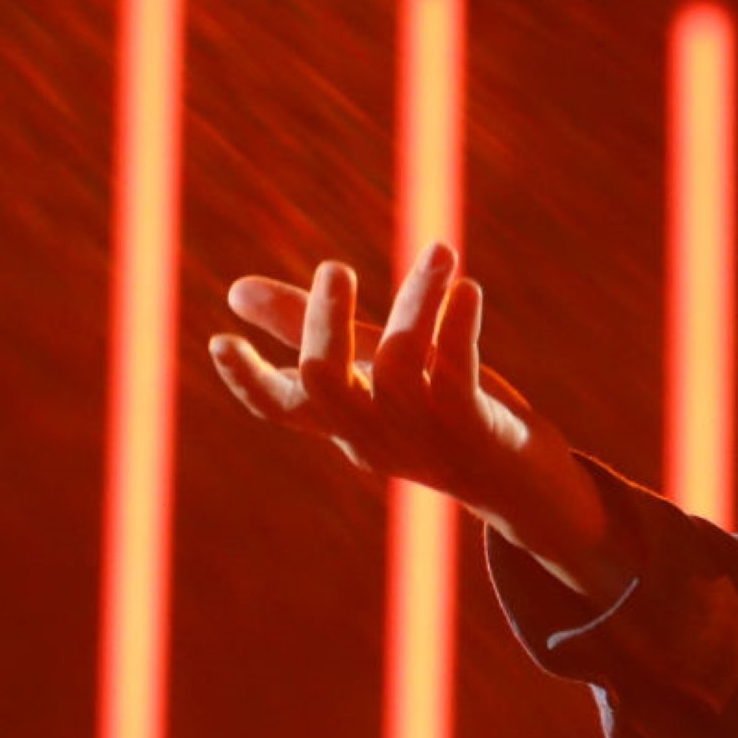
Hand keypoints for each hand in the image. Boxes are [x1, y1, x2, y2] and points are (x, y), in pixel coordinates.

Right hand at [207, 242, 634, 596]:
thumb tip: (234, 291)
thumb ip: (306, 329)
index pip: (280, 407)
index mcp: (342, 419)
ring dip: (417, 300)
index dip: (245, 378)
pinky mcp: (471, 425)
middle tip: (335, 267)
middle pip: (326, 383)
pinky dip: (460, 327)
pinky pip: (458, 374)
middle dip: (324, 323)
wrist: (517, 485)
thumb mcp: (366, 371)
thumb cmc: (431, 416)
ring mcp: (421, 430)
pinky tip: (467, 288)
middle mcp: (373, 430)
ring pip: (399, 362)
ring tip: (441, 252)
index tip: (221, 340)